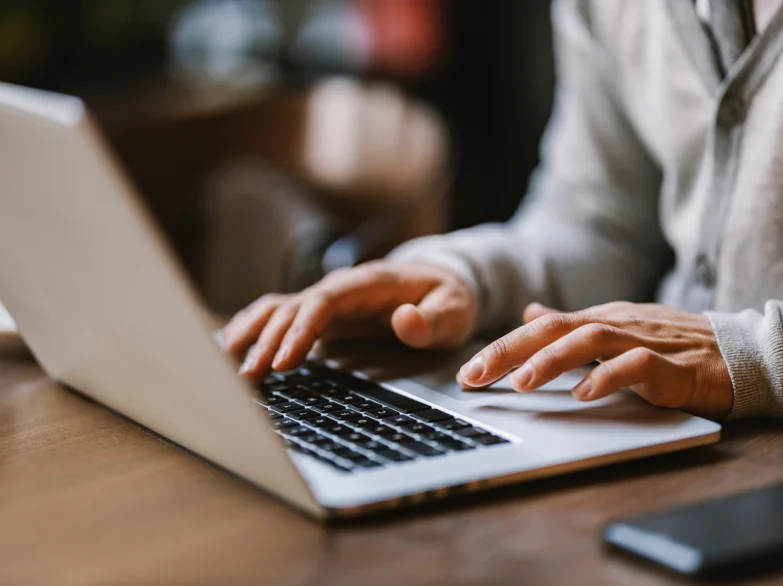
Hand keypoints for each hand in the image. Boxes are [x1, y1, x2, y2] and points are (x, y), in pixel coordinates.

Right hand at [223, 261, 477, 380]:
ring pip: (278, 308)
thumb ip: (431, 319)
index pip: (323, 302)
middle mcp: (340, 288)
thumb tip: (403, 320)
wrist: (442, 283)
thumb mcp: (453, 311)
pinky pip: (281, 316)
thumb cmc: (447, 298)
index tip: (285, 362)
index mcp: (367, 284)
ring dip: (252, 332)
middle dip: (267, 342)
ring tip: (226, 361)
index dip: (300, 330)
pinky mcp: (322, 314)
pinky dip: (256, 328)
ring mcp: (328, 299)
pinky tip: (234, 347)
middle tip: (248, 377)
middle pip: (292, 308)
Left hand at [457, 301, 732, 419]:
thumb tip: (530, 314)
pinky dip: (607, 377)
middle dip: (510, 351)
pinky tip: (583, 394)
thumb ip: (571, 327)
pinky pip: (636, 367)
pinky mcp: (672, 367)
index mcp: (597, 319)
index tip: (468, 372)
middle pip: (554, 328)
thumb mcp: (614, 330)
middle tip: (475, 376)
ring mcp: (643, 342)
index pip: (540, 328)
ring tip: (521, 383)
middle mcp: (615, 325)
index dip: (502, 348)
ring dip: (551, 361)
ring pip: (590, 340)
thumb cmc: (671, 345)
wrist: (738, 352)